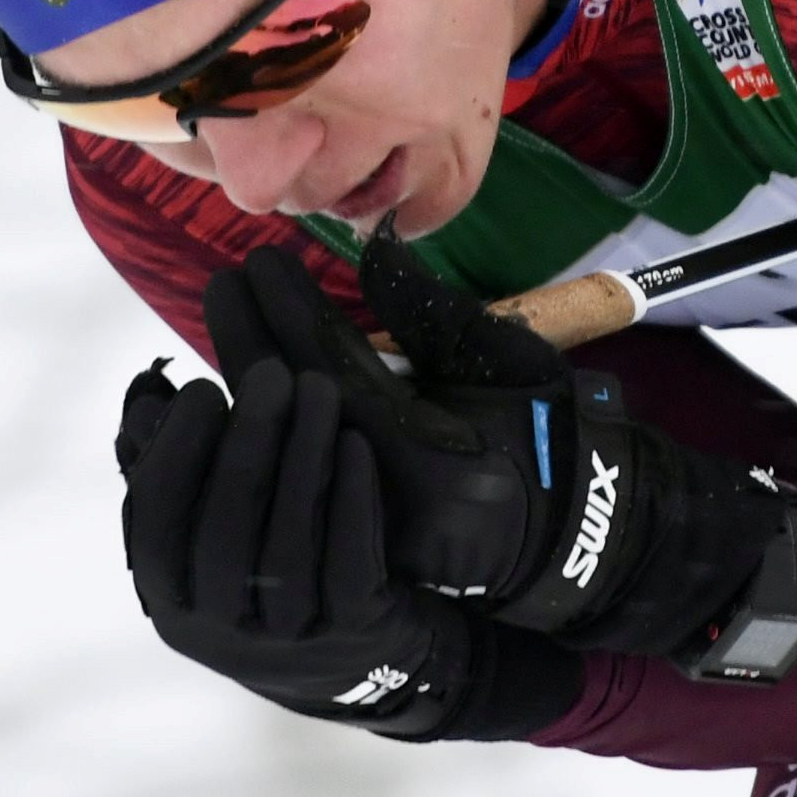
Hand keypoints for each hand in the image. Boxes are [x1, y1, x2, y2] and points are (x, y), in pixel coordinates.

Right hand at [115, 356, 486, 735]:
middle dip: (247, 442)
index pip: (154, 525)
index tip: (202, 388)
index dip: (174, 454)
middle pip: (224, 531)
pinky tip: (354, 443)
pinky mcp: (352, 634)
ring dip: (302, 457)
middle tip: (269, 374)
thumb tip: (153, 398)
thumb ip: (179, 469)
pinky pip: (347, 563)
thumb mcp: (213, 531)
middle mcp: (220, 631)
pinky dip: (350, 499)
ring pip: (288, 546)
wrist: (350, 659)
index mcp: (171, 600)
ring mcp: (287, 639)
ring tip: (317, 390)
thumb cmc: (264, 569)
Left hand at [208, 233, 796, 672]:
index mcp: (433, 460)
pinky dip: (266, 431)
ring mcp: (367, 535)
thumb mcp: (505, 360)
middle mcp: (388, 506)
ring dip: (250, 384)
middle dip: (254, 343)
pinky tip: (236, 390)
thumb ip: (432, 314)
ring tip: (223, 322)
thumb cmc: (546, 430)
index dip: (291, 317)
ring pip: (289, 453)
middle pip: (299, 418)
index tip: (258, 261)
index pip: (338, 377)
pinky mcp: (355, 546)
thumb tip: (374, 250)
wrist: (573, 528)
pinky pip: (298, 477)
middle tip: (224, 280)